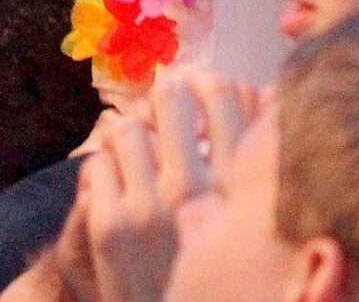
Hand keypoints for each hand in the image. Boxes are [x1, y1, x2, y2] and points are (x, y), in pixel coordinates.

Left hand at [79, 69, 255, 301]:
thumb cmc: (214, 275)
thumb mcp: (245, 219)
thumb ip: (249, 166)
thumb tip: (262, 95)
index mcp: (235, 185)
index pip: (231, 94)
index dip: (211, 83)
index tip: (199, 87)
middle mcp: (196, 189)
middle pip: (175, 95)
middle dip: (166, 93)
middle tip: (162, 103)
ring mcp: (148, 206)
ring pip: (127, 127)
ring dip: (127, 133)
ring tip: (132, 148)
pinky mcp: (109, 225)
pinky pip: (97, 164)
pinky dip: (103, 168)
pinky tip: (113, 185)